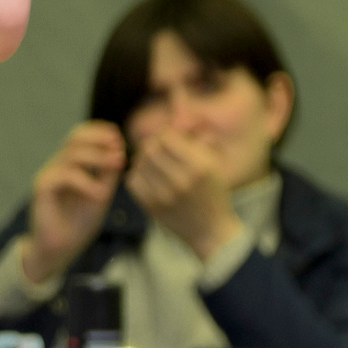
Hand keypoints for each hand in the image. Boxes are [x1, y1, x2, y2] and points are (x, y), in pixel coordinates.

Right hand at [23, 122, 124, 281]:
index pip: (79, 136)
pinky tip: (101, 195)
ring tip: (118, 166)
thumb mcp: (100, 195)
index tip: (119, 139)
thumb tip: (119, 152)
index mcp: (70, 164)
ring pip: (71, 155)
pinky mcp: (42, 189)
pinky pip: (63, 176)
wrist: (61, 248)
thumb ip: (107, 176)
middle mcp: (57, 166)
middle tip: (120, 149)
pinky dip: (85, 183)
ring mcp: (48, 175)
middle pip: (73, 139)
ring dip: (98, 159)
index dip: (98, 132)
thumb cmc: (79, 222)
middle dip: (99, 141)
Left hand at [127, 130, 240, 260]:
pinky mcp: (151, 206)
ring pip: (139, 163)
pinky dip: (138, 176)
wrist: (211, 231)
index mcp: (199, 166)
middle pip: (149, 148)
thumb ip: (197, 139)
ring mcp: (164, 194)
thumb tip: (178, 115)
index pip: (166, 137)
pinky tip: (150, 181)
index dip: (165, 136)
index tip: (169, 142)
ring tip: (155, 168)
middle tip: (158, 153)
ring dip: (144, 162)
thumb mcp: (213, 164)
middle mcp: (181, 179)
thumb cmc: (213, 193)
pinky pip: (133, 180)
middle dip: (152, 147)